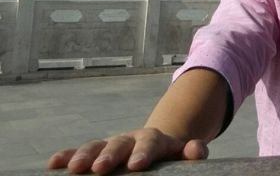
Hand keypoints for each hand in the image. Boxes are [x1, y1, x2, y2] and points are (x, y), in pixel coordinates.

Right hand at [48, 128, 208, 173]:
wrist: (156, 145)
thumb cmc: (169, 155)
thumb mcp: (183, 152)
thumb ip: (191, 151)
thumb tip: (197, 150)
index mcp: (154, 139)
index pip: (150, 143)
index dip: (143, 153)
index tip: (137, 165)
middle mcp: (131, 139)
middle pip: (120, 143)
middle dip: (109, 155)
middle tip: (99, 169)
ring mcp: (112, 144)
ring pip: (97, 146)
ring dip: (84, 155)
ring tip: (73, 169)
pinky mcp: (97, 152)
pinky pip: (80, 152)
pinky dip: (68, 156)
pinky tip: (54, 163)